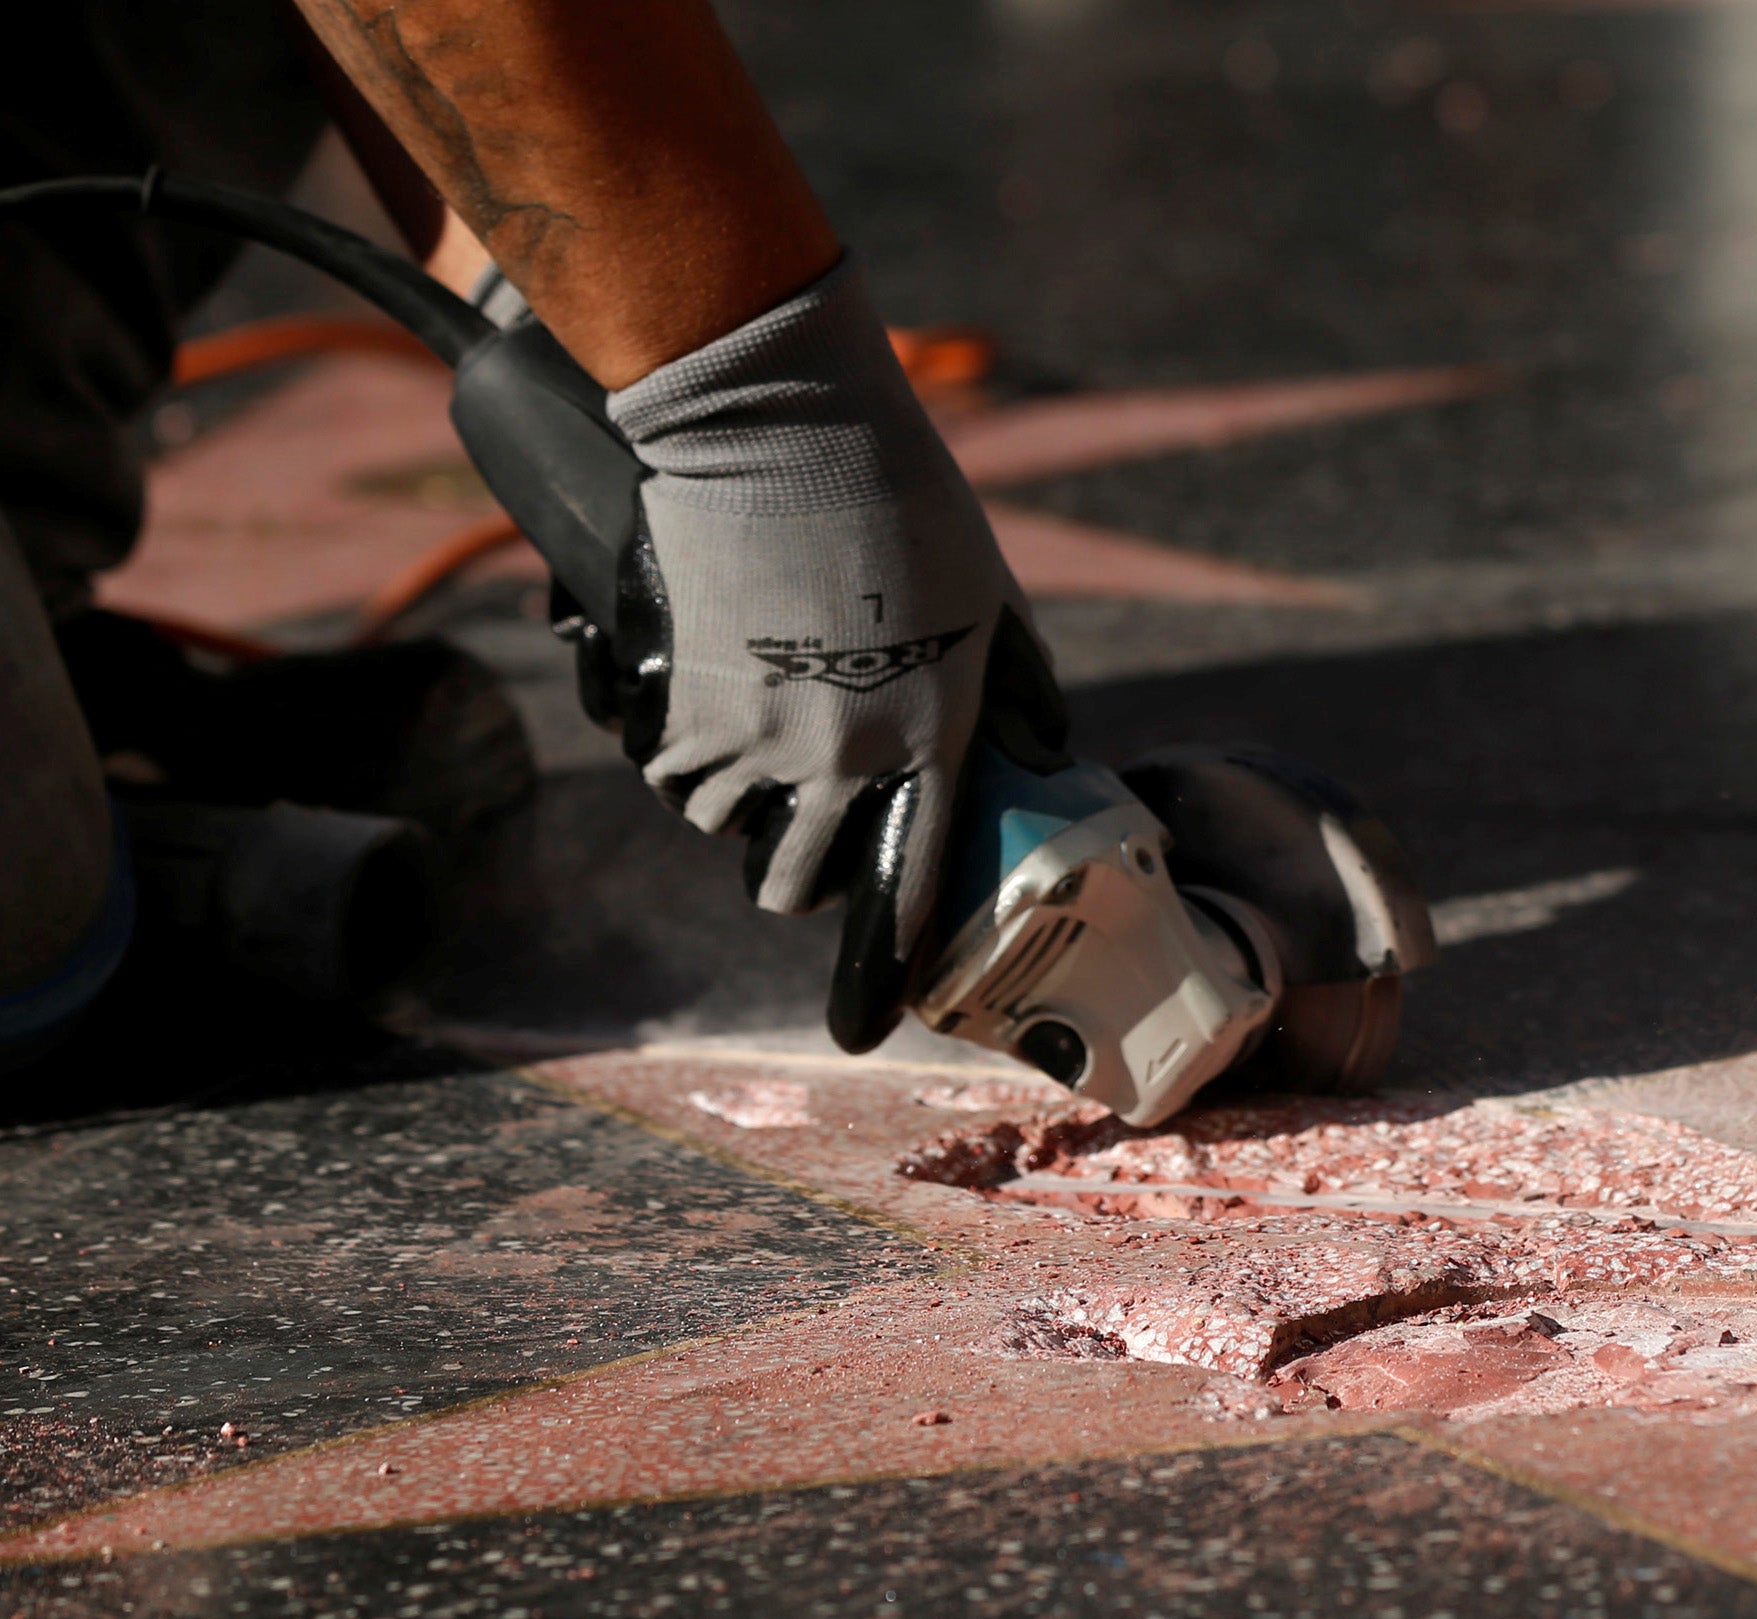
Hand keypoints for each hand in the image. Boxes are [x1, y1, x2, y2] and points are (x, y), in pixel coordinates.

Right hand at [563, 254, 1062, 1010]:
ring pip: (720, 828)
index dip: (882, 957)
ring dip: (727, 807)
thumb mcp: (991, 592)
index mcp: (929, 738)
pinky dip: (674, 755)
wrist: (780, 428)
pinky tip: (694, 711)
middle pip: (793, 882)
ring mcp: (755, 735)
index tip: (863, 1018)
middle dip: (789, 879)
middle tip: (787, 850)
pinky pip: (668, 769)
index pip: (909, 882)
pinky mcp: (682, 698)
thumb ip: (1018, 685)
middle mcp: (842, 758)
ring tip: (743, 756)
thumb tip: (1053, 754)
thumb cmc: (902, 497)